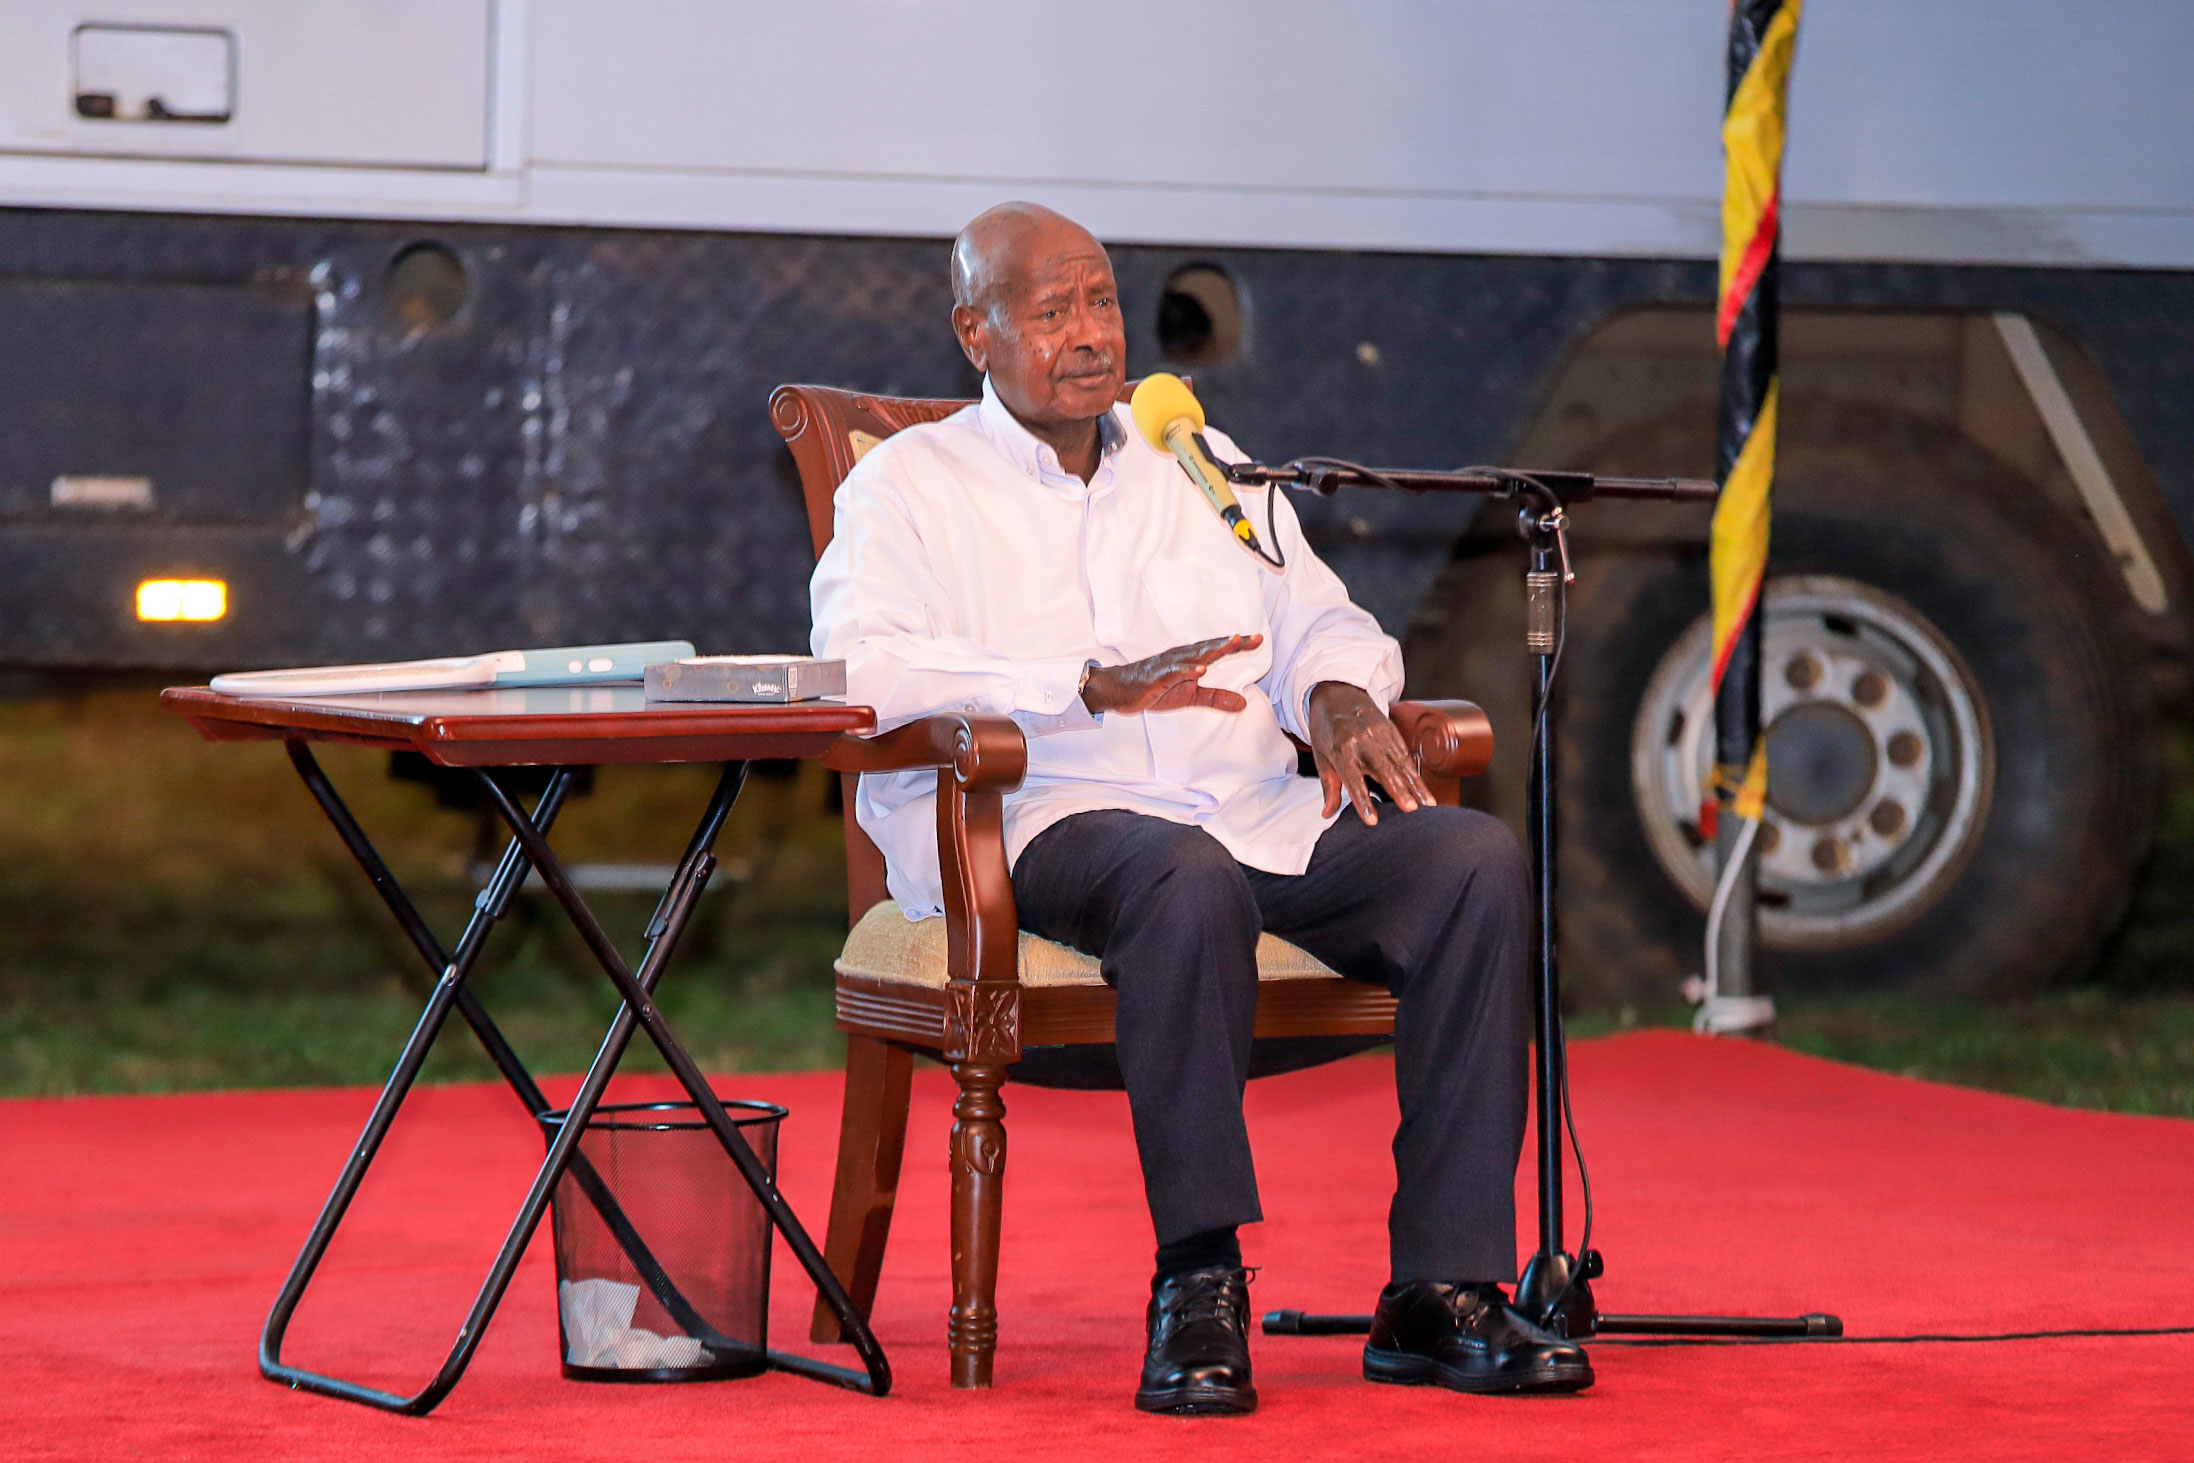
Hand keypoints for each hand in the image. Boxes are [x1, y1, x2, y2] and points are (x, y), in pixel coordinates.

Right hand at [1082, 634, 1263, 715]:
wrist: (1119, 691)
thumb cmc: (1154, 689)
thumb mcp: (1189, 697)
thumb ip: (1216, 698)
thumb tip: (1244, 703)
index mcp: (1191, 660)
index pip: (1218, 650)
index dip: (1238, 645)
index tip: (1258, 640)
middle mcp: (1182, 657)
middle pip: (1210, 648)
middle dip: (1231, 643)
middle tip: (1253, 638)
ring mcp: (1168, 666)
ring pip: (1194, 656)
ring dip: (1213, 650)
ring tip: (1232, 644)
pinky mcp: (1155, 678)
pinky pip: (1172, 673)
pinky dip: (1186, 671)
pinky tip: (1200, 670)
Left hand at [1306, 681, 1433, 824]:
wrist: (1337, 694)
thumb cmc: (1326, 729)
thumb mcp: (1321, 756)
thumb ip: (1328, 786)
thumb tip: (1328, 813)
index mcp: (1341, 749)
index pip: (1353, 780)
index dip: (1362, 801)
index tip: (1372, 821)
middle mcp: (1363, 741)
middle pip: (1384, 770)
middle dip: (1399, 791)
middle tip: (1411, 810)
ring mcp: (1380, 735)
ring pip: (1401, 764)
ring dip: (1415, 785)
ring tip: (1428, 805)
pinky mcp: (1392, 731)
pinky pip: (1405, 756)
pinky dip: (1415, 774)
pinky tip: (1424, 791)